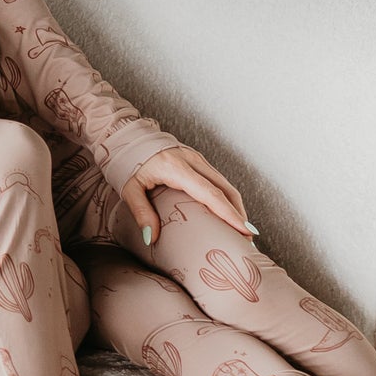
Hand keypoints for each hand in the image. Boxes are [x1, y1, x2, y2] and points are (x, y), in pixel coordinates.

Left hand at [119, 143, 254, 250]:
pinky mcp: (197, 160)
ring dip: (236, 207)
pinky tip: (228, 213)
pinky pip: (218, 180)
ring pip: (226, 184)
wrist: (127, 135)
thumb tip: (151, 238)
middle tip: (248, 239)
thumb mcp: (129, 188)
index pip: (211, 194)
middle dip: (240, 214)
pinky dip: (227, 198)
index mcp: (177, 168)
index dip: (230, 214)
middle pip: (226, 190)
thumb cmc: (127, 162)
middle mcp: (192, 161)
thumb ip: (141, 212)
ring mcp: (197, 158)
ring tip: (242, 231)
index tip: (245, 231)